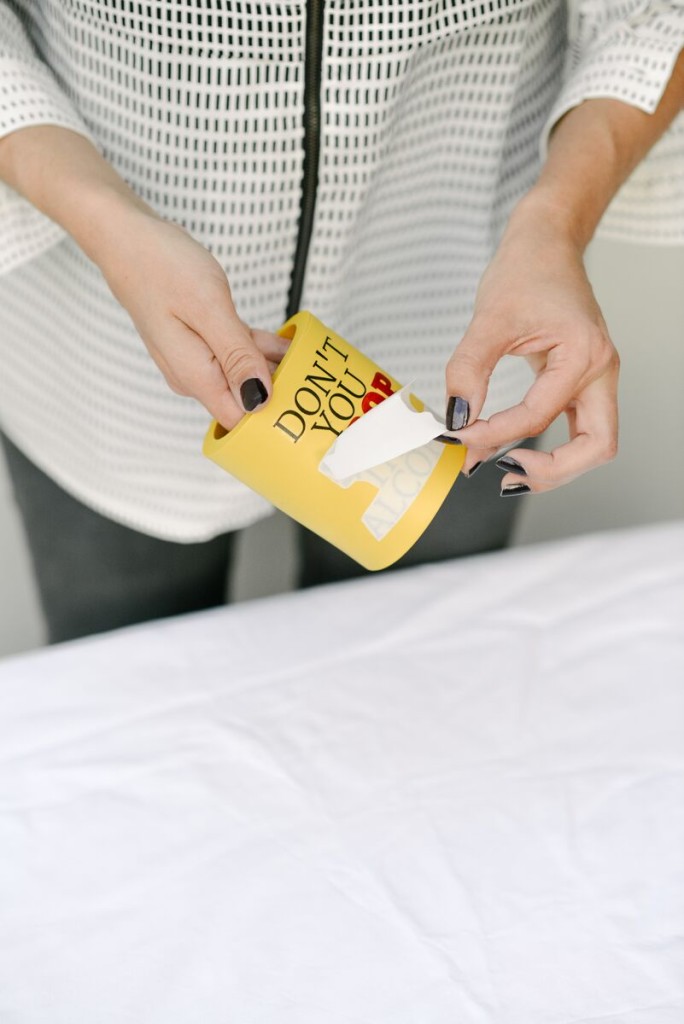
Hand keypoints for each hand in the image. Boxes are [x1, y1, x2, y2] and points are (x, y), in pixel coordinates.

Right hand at [93, 200, 288, 428]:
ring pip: (244, 375)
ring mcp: (195, 360)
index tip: (305, 400)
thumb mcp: (209, 308)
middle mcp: (193, 376)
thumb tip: (259, 400)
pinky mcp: (199, 343)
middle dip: (281, 392)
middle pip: (246, 401)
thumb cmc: (160, 265)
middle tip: (317, 377)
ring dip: (274, 368)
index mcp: (195, 375)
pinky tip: (285, 343)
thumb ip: (237, 357)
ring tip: (310, 358)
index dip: (273, 416)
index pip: (240, 420)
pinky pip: (236, 354)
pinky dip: (259, 350)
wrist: (126, 237)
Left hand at [444, 196, 619, 493]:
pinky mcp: (582, 381)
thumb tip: (455, 418)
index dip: (495, 434)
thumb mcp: (489, 318)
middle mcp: (600, 370)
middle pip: (595, 446)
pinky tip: (515, 450)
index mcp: (584, 353)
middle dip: (551, 470)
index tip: (458, 440)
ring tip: (507, 471)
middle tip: (502, 475)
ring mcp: (596, 378)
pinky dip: (553, 447)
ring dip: (556, 467)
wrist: (545, 243)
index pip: (539, 415)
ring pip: (593, 444)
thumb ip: (468, 370)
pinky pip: (579, 429)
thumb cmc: (526, 270)